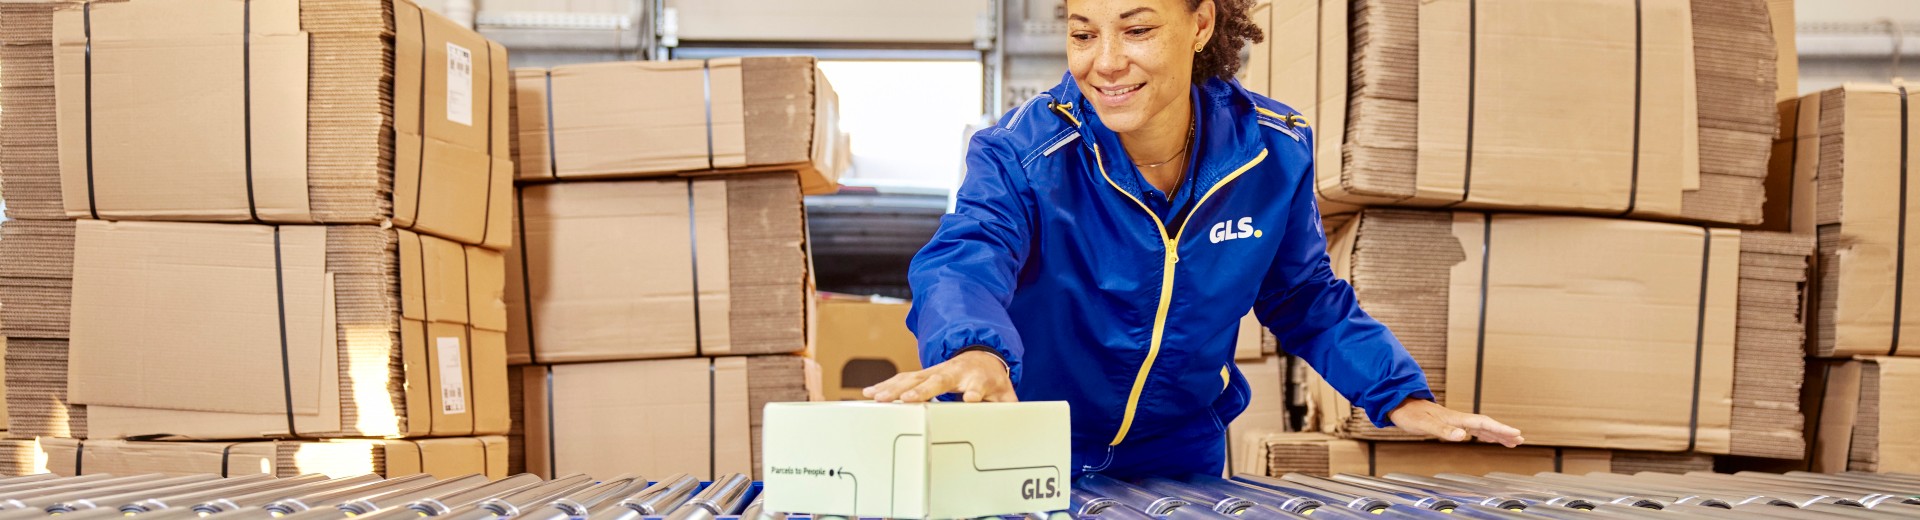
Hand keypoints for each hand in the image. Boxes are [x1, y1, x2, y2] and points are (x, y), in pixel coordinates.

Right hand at [862, 350, 1017, 402]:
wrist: (982, 356)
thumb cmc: (992, 380)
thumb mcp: (1006, 394)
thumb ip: (1009, 408)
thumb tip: (1014, 422)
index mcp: (978, 378)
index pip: (977, 386)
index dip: (974, 392)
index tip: (970, 399)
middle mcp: (954, 371)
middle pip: (937, 380)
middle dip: (921, 390)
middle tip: (907, 400)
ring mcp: (936, 371)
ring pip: (913, 378)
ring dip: (894, 388)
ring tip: (877, 397)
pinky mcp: (923, 374)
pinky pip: (902, 379)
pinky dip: (885, 385)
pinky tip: (869, 392)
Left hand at [1387, 398, 1524, 446]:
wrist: (1398, 405)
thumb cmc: (1410, 415)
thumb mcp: (1425, 425)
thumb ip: (1444, 430)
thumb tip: (1463, 436)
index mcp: (1456, 419)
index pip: (1484, 424)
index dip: (1501, 429)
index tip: (1517, 434)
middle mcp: (1458, 419)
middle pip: (1487, 425)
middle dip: (1504, 432)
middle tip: (1520, 440)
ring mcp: (1455, 420)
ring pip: (1481, 427)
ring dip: (1496, 434)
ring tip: (1511, 442)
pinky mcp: (1450, 423)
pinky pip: (1472, 429)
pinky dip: (1483, 434)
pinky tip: (1487, 438)